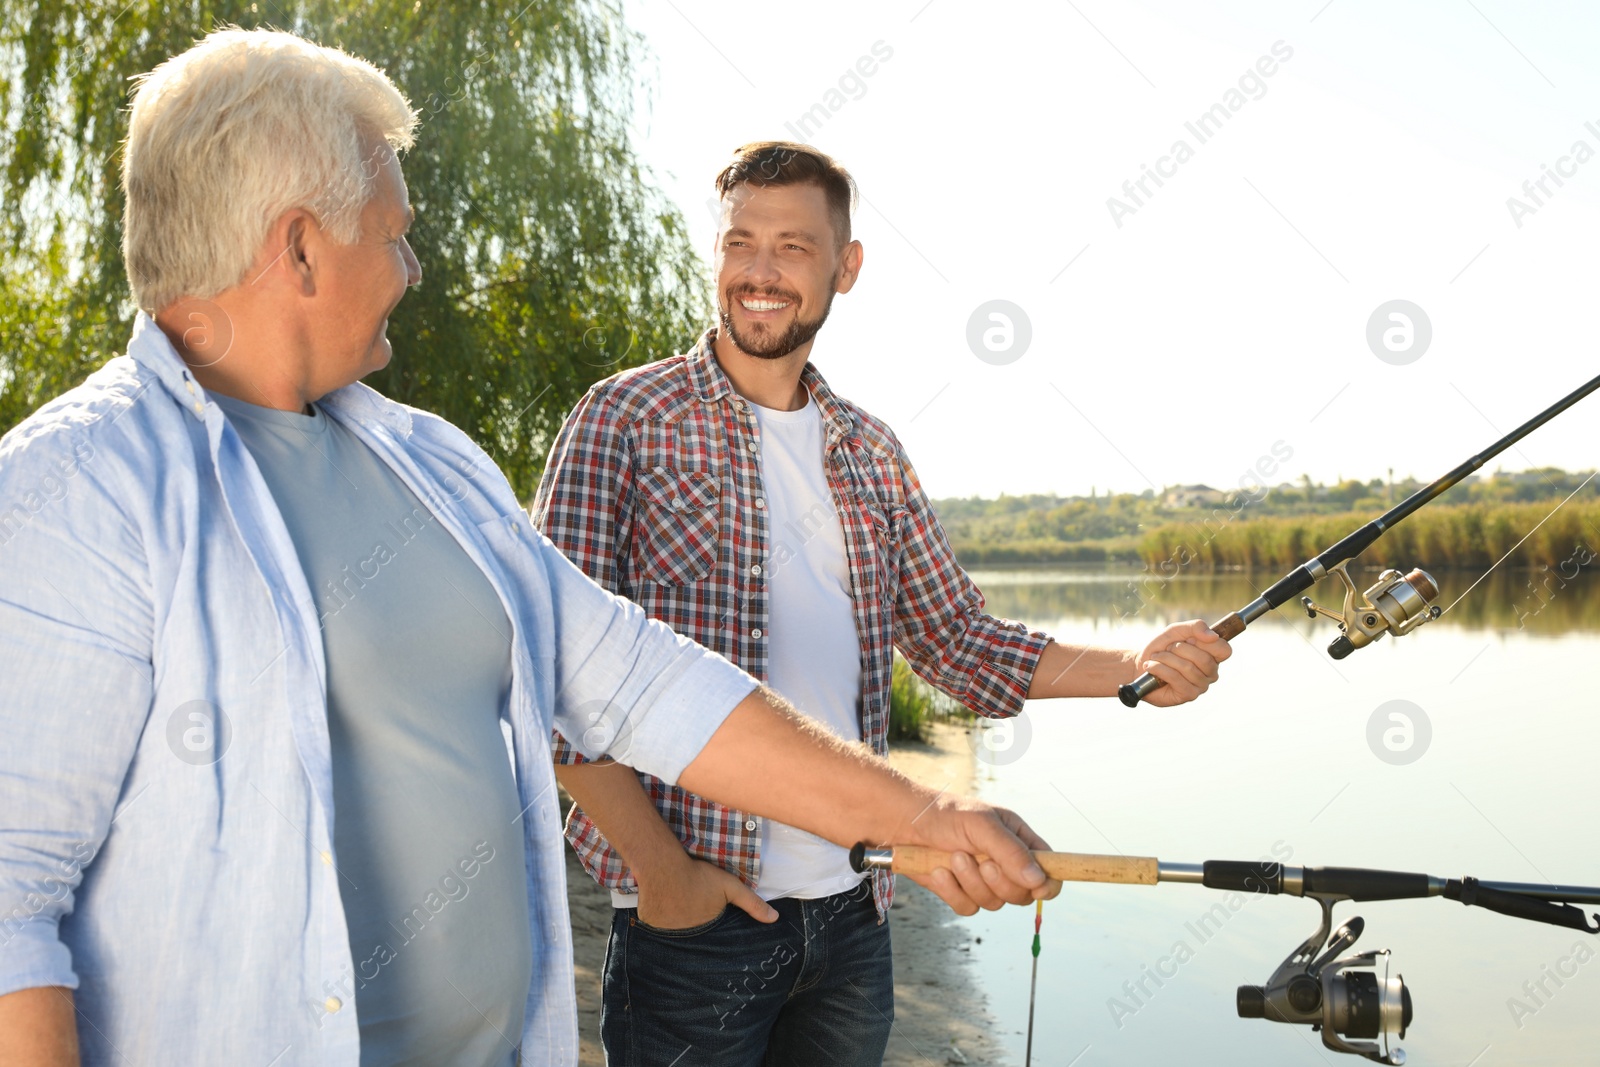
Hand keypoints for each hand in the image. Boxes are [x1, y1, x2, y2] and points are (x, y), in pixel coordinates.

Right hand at [634, 853, 777, 929]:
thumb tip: (774, 919)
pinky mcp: (649, 922)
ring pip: (673, 930)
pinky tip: (663, 904)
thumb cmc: (698, 875)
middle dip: (693, 924)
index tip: (707, 916)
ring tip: (677, 905)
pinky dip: (660, 917)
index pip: (711, 935)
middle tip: (691, 907)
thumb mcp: (730, 886)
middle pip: (692, 932)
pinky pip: (656, 924)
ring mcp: (665, 931)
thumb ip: (752, 903)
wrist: (663, 865)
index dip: (711, 927)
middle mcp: (685, 935)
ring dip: (676, 922)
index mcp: (706, 929)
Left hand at [901, 793, 1061, 915]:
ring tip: (954, 856)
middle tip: (982, 862)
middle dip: (1001, 882)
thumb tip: (1038, 881)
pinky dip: (952, 892)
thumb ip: (1010, 851)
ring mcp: (982, 880)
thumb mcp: (981, 825)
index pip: (1050, 870)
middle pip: (1023, 895)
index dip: (1048, 883)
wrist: (902, 824)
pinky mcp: (960, 893)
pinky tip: (939, 871)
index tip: (1037, 887)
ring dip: (972, 882)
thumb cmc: (944, 814)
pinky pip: (968, 908)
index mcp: (1018, 840)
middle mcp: (1004, 862)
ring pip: (994, 904)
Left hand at [1131, 619, 1230, 705]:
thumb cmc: (1162, 647)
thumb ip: (1196, 627)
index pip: (1224, 650)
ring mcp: (1201, 686)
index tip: (1188, 639)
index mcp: (1213, 656)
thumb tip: (1213, 636)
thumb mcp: (1177, 630)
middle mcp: (1211, 672)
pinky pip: (1176, 678)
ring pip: (1187, 668)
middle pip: (1203, 658)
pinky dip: (1159, 668)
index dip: (1205, 642)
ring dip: (1166, 658)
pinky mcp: (1188, 695)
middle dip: (1178, 648)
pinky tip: (1151, 666)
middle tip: (1167, 649)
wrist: (1140, 663)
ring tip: (1157, 657)